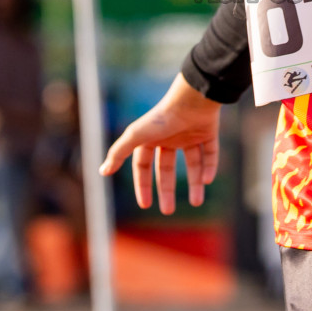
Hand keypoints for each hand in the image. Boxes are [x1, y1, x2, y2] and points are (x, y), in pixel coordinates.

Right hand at [100, 73, 221, 214]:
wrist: (192, 99)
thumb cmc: (162, 118)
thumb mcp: (135, 137)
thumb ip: (118, 153)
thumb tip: (101, 171)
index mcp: (151, 138)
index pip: (143, 165)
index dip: (143, 184)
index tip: (146, 205)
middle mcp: (170, 137)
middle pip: (167, 168)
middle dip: (167, 190)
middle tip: (168, 211)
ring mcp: (190, 134)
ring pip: (192, 164)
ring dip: (195, 183)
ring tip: (197, 203)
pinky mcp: (209, 132)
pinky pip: (210, 153)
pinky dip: (209, 167)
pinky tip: (207, 181)